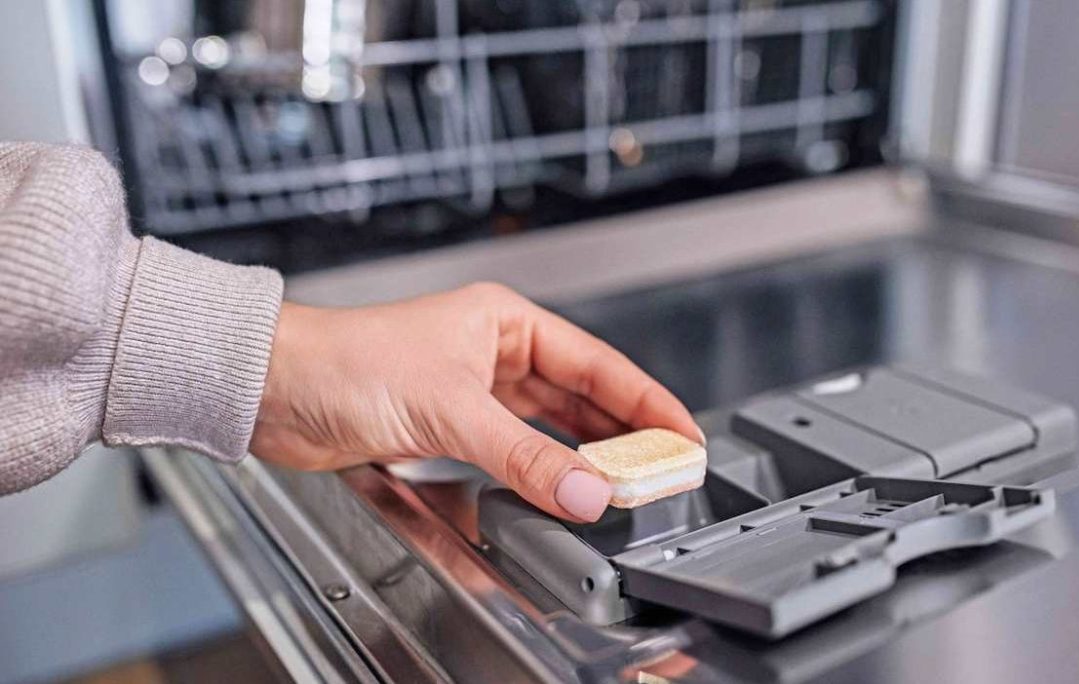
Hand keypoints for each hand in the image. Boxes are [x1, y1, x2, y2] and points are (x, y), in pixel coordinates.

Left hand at [250, 282, 702, 521]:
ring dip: (585, 452)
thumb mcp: (451, 410)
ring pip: (549, 423)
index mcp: (504, 321)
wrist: (273, 388)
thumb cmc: (344, 362)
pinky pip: (514, 447)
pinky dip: (540, 468)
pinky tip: (562, 484)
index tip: (682, 433)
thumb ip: (523, 455)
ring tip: (628, 479)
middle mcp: (493, 350)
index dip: (645, 401)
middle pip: (580, 394)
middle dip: (623, 430)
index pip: (597, 364)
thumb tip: (585, 489)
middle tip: (664, 465)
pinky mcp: (449, 423)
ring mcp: (472, 388)